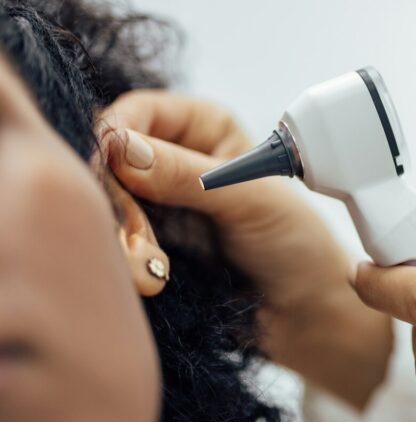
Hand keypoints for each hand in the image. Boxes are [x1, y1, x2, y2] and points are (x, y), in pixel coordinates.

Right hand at [102, 90, 390, 407]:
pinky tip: (152, 278)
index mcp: (203, 127)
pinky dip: (126, 261)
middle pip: (108, 160)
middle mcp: (174, 159)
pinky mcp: (149, 246)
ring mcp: (157, 204)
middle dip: (117, 198)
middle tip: (139, 234)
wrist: (304, 310)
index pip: (136, 111)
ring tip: (155, 267)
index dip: (116, 135)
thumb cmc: (295, 243)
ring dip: (122, 237)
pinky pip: (114, 244)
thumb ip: (187, 174)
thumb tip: (122, 149)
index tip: (112, 167)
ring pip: (105, 206)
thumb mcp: (248, 198)